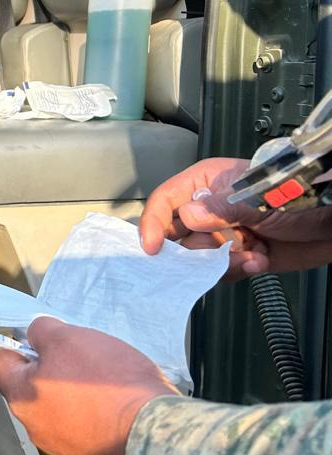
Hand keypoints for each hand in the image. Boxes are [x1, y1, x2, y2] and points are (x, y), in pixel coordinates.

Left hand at [0, 318, 178, 454]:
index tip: (40, 342)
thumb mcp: (69, 338)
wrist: (155, 438)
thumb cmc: (108, 384)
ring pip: (62, 416)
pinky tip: (122, 415)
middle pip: (33, 392)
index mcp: (22, 398)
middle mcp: (36, 430)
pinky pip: (90, 439)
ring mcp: (65, 454)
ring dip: (77, 402)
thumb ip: (43, 332)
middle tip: (82, 362)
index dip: (17, 347)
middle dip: (53, 374)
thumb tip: (35, 336)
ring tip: (108, 389)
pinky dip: (100, 426)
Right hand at [139, 157, 331, 278]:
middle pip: (176, 234)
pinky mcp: (238, 255)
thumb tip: (187, 216)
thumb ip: (222, 207)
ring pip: (198, 258)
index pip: (165, 201)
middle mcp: (209, 208)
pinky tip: (260, 261)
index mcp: (206, 183)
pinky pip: (221, 271)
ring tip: (251, 257)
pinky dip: (239, 270)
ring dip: (222, 263)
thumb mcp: (259, 197)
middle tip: (206, 259)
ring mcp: (224, 232)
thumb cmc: (301, 194)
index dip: (153, 223)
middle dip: (190, 251)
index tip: (152, 248)